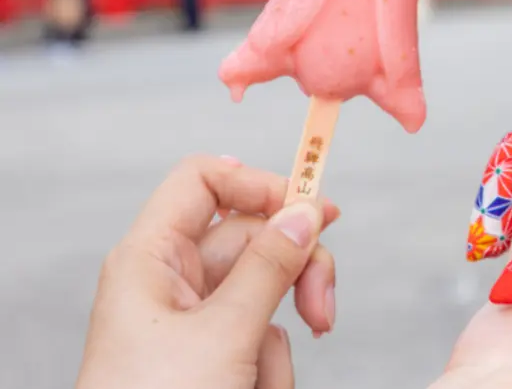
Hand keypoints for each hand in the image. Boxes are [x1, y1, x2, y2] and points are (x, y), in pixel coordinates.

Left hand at [76, 155, 338, 388]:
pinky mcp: (213, 354)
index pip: (205, 181)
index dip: (258, 182)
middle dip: (295, 270)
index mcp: (151, 257)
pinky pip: (262, 334)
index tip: (311, 206)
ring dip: (283, 332)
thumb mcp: (224, 334)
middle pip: (253, 236)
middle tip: (323, 302)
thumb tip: (307, 212)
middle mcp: (170, 280)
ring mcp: (193, 319)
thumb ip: (271, 266)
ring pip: (266, 289)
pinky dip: (270, 362)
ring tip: (265, 375)